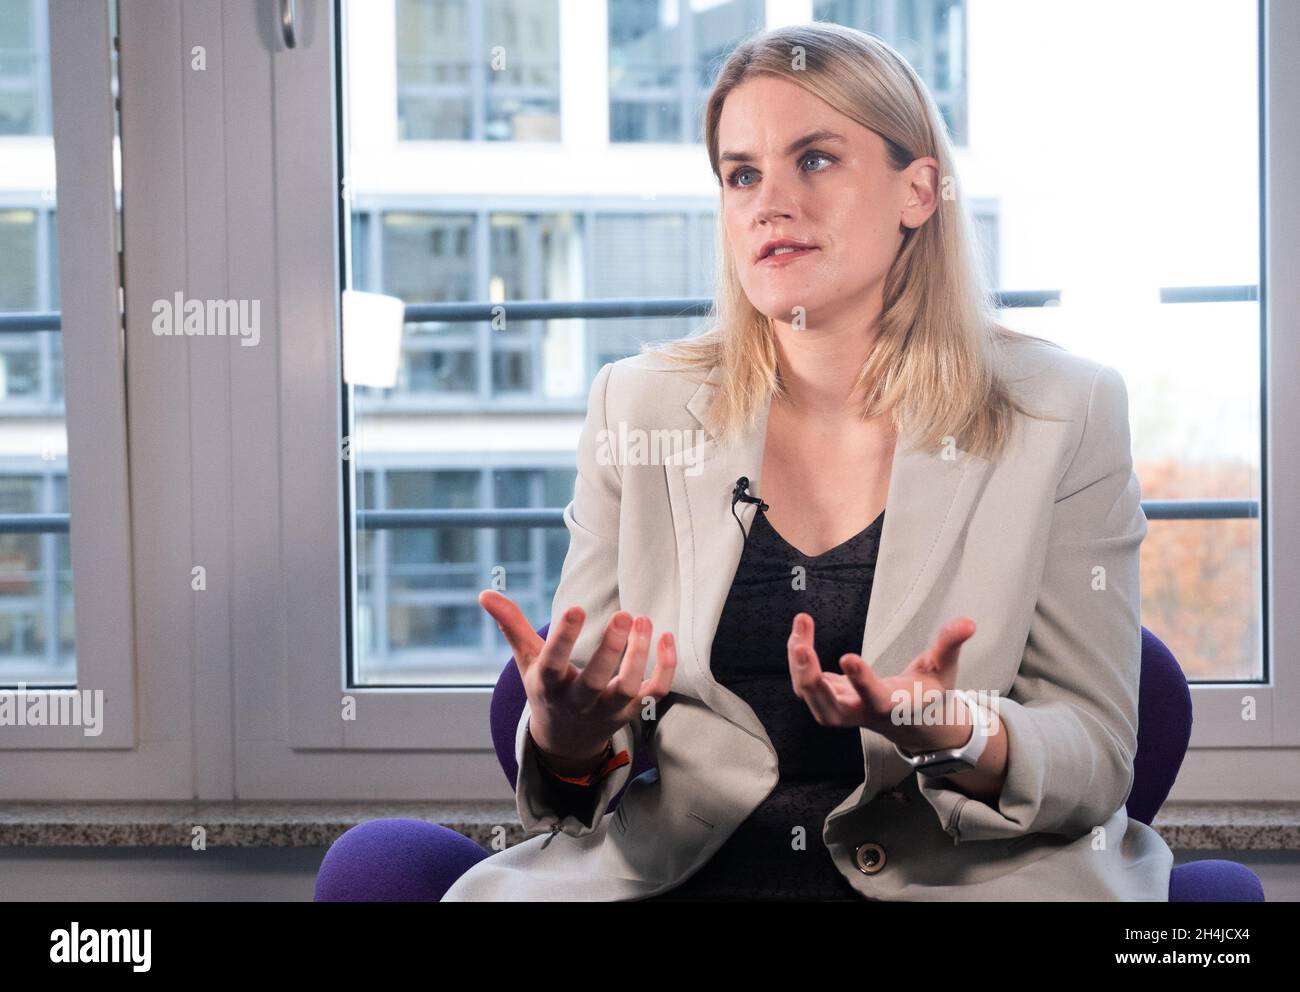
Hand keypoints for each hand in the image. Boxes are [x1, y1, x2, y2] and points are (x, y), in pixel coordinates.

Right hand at [479, 590, 676, 772]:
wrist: (566, 740)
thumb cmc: (546, 688)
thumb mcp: (526, 660)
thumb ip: (511, 626)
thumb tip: (484, 594)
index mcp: (549, 685)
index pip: (554, 665)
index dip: (563, 639)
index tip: (575, 608)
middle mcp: (579, 701)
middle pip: (596, 682)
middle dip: (610, 650)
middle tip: (623, 615)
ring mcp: (608, 709)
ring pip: (629, 690)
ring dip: (640, 656)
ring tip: (644, 620)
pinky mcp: (633, 711)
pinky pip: (655, 692)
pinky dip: (666, 668)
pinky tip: (667, 637)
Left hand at [787, 612, 982, 752]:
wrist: (911, 721)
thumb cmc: (928, 693)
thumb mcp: (943, 669)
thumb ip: (950, 645)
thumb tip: (968, 621)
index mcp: (892, 706)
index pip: (874, 699)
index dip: (861, 681)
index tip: (847, 657)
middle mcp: (862, 713)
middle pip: (830, 708)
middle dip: (811, 679)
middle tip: (800, 646)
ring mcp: (842, 709)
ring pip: (811, 695)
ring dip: (799, 665)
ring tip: (800, 626)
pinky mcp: (830, 698)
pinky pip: (806, 683)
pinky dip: (799, 659)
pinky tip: (800, 632)